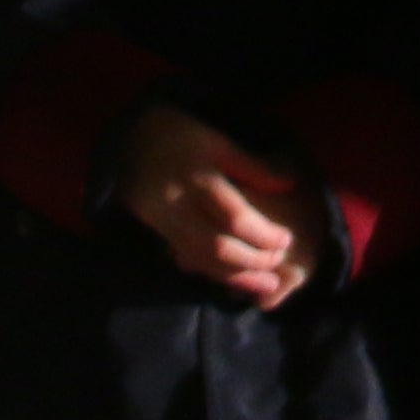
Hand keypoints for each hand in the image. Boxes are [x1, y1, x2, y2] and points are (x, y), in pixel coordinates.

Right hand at [124, 104, 319, 312]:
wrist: (129, 139)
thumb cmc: (181, 135)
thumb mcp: (217, 141)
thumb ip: (251, 166)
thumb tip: (289, 184)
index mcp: (196, 175)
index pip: (234, 216)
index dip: (263, 233)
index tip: (287, 240)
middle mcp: (177, 203)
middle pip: (217, 244)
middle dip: (251, 261)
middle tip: (279, 265)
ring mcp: (162, 220)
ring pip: (202, 258)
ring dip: (235, 276)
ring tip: (267, 285)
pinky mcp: (156, 230)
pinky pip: (188, 257)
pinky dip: (214, 270)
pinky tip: (236, 279)